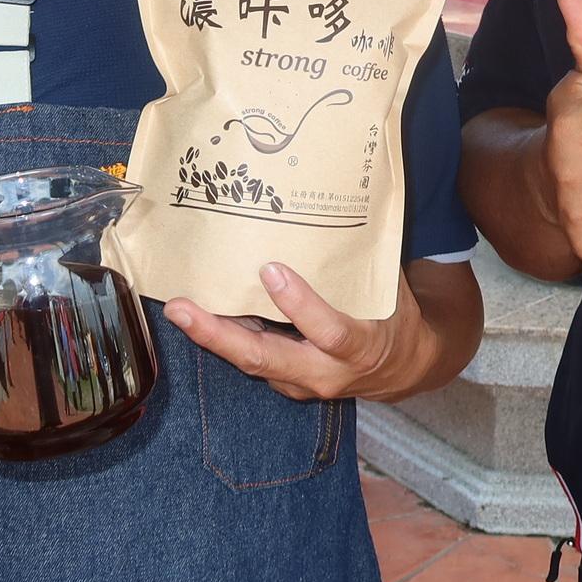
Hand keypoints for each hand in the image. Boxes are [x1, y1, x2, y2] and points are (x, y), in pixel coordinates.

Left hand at [165, 262, 435, 401]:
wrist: (403, 367)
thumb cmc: (393, 315)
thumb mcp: (387, 288)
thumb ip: (358, 258)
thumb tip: (333, 199)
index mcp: (359, 346)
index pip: (328, 330)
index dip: (299, 303)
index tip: (270, 269)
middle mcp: (325, 372)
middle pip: (265, 359)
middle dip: (219, 335)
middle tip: (181, 308)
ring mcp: (300, 382)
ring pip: (250, 362)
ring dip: (211, 336)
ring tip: (177, 308)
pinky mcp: (285, 381)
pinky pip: (251, 358)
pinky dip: (225, 336)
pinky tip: (198, 312)